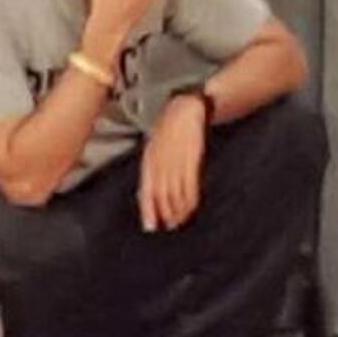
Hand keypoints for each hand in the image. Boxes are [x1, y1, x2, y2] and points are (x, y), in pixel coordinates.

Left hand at [138, 92, 205, 233]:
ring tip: (181, 220)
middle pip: (161, 195)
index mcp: (148, 161)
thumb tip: (152, 195)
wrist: (184, 109)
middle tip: (171, 226)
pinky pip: (189, 183)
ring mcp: (175, 161)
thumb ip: (153, 170)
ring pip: (175, 192)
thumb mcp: (154, 149)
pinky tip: (191, 206)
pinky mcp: (191, 158)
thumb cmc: (168, 132)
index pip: (146, 191)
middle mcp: (160, 163)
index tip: (151, 227)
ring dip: (178, 209)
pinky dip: (190, 198)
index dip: (148, 211)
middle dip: (165, 213)